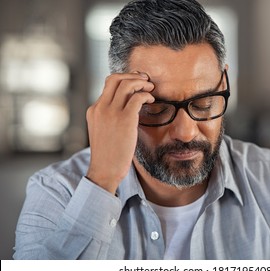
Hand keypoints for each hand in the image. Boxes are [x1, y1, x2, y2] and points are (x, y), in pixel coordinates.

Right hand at [86, 72, 154, 193]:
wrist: (105, 170)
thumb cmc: (108, 154)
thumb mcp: (103, 131)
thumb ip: (110, 117)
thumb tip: (128, 108)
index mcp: (94, 110)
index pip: (108, 84)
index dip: (125, 79)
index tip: (137, 82)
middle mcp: (100, 107)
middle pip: (115, 78)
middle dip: (133, 76)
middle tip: (146, 81)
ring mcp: (111, 112)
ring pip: (127, 84)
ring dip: (142, 83)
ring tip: (151, 89)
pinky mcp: (124, 119)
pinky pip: (137, 97)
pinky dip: (147, 95)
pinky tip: (152, 101)